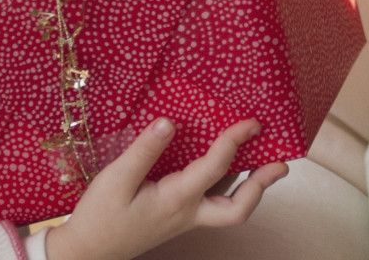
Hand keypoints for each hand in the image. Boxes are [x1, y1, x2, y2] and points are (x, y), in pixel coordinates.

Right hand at [44, 119, 291, 259]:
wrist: (86, 252)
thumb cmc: (99, 217)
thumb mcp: (115, 180)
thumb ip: (144, 151)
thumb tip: (169, 123)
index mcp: (176, 200)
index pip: (215, 167)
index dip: (235, 141)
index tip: (251, 122)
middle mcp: (188, 213)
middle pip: (237, 209)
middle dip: (262, 186)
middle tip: (282, 163)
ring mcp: (185, 219)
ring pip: (229, 209)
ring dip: (251, 188)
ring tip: (267, 163)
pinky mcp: (177, 219)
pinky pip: (212, 203)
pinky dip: (228, 186)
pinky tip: (229, 168)